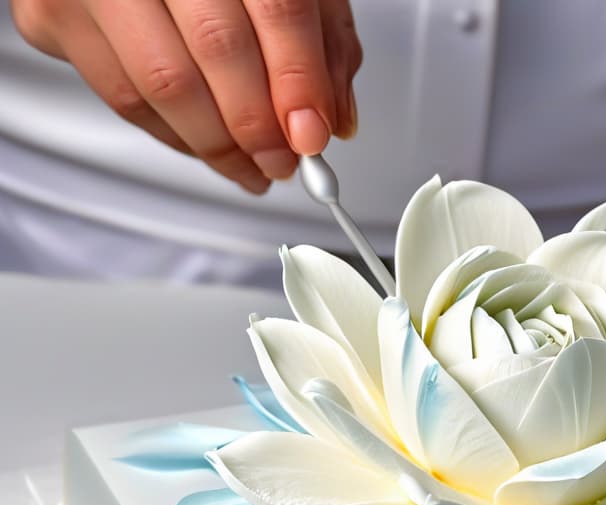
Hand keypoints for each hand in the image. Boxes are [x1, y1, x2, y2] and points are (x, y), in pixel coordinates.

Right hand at [11, 0, 361, 192]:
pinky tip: (206, 146)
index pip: (277, 8)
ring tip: (252, 168)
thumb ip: (321, 40)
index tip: (313, 136)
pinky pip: (121, 97)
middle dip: (260, 126)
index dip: (299, 82)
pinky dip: (174, 137)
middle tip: (285, 162)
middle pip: (218, 48)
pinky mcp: (52, 13)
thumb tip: (333, 117)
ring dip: (218, 147)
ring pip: (163, 85)